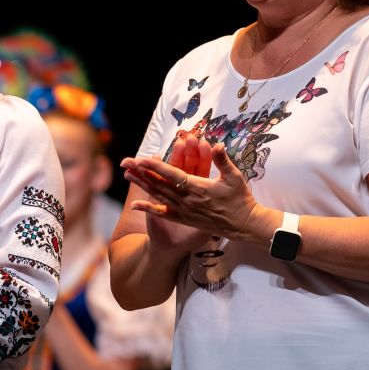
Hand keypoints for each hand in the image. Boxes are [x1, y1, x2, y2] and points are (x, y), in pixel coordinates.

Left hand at [123, 133, 266, 241]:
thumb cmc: (240, 199)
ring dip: (142, 184)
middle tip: (125, 162)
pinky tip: (134, 204)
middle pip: (159, 184)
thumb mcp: (235, 177)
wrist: (243, 225)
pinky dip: (148, 208)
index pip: (172, 175)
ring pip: (158, 196)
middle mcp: (187, 200)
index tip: (141, 159)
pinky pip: (162, 213)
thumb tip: (217, 145)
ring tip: (127, 174)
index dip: (156, 167)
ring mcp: (184, 211)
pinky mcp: (184, 219)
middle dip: (141, 172)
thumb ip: (223, 161)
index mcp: (198, 188)